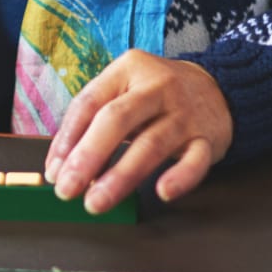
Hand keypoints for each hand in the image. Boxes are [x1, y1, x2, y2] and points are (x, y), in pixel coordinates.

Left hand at [43, 51, 232, 213]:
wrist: (217, 87)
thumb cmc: (155, 95)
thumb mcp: (123, 92)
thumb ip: (93, 122)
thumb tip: (61, 168)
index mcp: (127, 70)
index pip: (89, 103)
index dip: (67, 138)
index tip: (54, 171)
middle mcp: (156, 87)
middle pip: (117, 120)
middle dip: (88, 157)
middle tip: (67, 189)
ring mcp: (185, 113)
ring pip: (151, 145)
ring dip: (120, 177)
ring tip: (96, 202)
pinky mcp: (208, 137)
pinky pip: (195, 160)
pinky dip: (180, 177)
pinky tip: (162, 192)